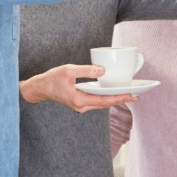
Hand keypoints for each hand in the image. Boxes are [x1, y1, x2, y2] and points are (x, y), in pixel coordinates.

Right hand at [19, 64, 137, 112]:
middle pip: (105, 104)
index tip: (131, 96)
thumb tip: (103, 70)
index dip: (119, 98)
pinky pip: (96, 101)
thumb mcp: (69, 70)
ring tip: (128, 96)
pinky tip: (113, 94)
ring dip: (114, 100)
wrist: (40, 88)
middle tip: (136, 96)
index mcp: (80, 100)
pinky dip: (106, 98)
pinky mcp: (80, 102)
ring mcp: (81, 106)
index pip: (104, 101)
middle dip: (121, 100)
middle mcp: (82, 106)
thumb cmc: (52, 79)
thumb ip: (87, 70)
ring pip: (101, 104)